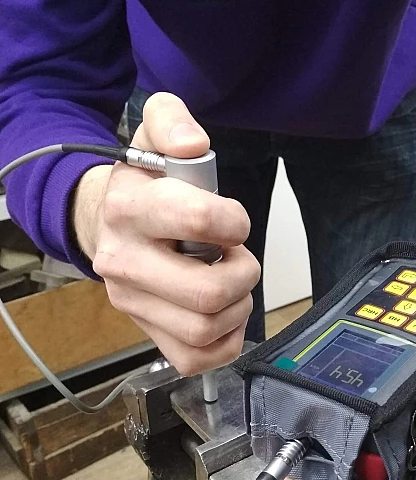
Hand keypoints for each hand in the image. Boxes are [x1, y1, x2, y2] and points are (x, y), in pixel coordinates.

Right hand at [72, 93, 259, 374]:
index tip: (233, 222)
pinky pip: (197, 358)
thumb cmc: (145, 185)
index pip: (196, 221)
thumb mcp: (153, 135)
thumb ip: (172, 121)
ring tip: (230, 282)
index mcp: (129, 210)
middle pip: (207, 293)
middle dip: (243, 274)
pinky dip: (227, 341)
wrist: (107, 224)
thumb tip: (192, 145)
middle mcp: (124, 264)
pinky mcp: (148, 332)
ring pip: (206, 329)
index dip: (234, 221)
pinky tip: (226, 313)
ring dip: (238, 306)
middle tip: (236, 258)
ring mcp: (134, 305)